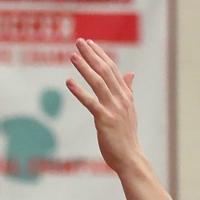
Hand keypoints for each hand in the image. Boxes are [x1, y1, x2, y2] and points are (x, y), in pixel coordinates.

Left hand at [66, 38, 143, 174]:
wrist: (130, 157)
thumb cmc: (126, 136)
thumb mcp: (129, 110)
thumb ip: (128, 90)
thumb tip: (131, 73)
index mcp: (125, 95)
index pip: (112, 69)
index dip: (100, 55)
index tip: (90, 43)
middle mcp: (121, 98)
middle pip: (105, 71)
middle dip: (92, 55)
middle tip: (79, 41)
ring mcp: (113, 108)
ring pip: (98, 82)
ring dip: (84, 67)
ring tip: (72, 55)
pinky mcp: (105, 120)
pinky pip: (90, 102)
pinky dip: (79, 91)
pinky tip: (68, 82)